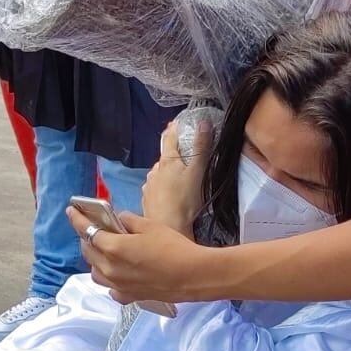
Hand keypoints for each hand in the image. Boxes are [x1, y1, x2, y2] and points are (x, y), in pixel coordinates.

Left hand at [69, 207, 212, 303]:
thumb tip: (119, 219)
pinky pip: (111, 288)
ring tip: (104, 251)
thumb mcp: (149, 226)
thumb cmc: (173, 247)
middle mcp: (110, 269)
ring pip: (95, 272)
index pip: (87, 231)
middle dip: (86, 238)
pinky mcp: (129, 296)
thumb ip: (128, 221)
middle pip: (88, 252)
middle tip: (92, 228)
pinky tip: (118, 274)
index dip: (77, 219)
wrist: (193, 276)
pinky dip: (110, 279)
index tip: (71, 211)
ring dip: (95, 260)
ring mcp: (118, 285)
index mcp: (113, 248)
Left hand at [142, 119, 209, 236]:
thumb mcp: (198, 171)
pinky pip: (155, 188)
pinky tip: (168, 195)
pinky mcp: (147, 200)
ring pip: (158, 174)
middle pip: (164, 158)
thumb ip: (201, 147)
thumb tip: (203, 123)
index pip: (170, 138)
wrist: (169, 227)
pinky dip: (161, 188)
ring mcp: (149, 186)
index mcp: (167, 161)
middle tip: (184, 158)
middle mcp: (154, 171)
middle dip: (173, 156)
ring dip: (166, 173)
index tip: (176, 123)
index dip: (174, 129)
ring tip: (178, 180)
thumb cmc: (186, 200)